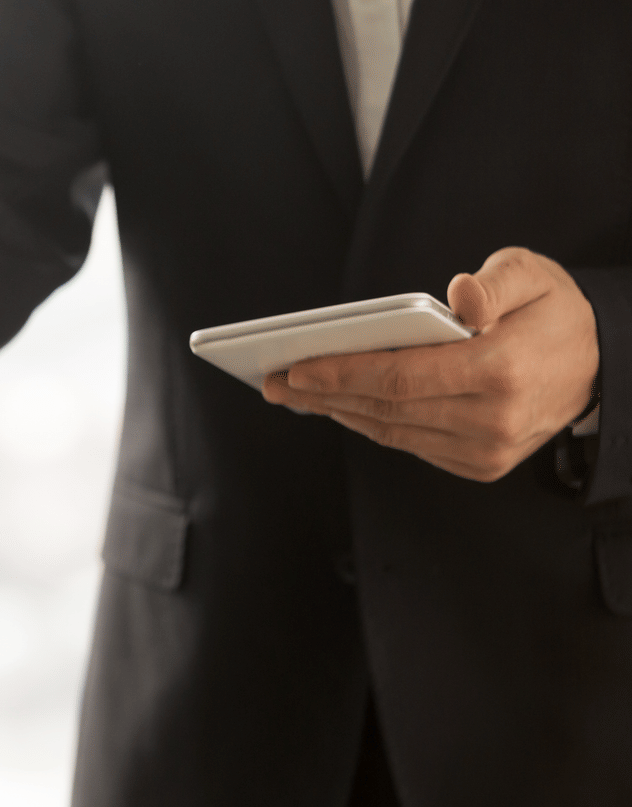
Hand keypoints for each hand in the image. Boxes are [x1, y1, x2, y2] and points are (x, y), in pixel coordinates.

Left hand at [263, 247, 599, 481]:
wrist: (603, 366)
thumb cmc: (556, 313)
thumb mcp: (535, 275)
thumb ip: (495, 282)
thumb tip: (458, 295)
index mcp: (501, 370)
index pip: (402, 377)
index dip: (343, 374)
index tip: (296, 368)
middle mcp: (492, 420)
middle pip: (387, 408)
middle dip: (324, 394)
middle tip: (274, 382)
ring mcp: (487, 451)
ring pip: (393, 432)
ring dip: (340, 413)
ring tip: (296, 395)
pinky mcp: (481, 466)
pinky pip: (411, 445)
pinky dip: (372, 425)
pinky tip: (341, 407)